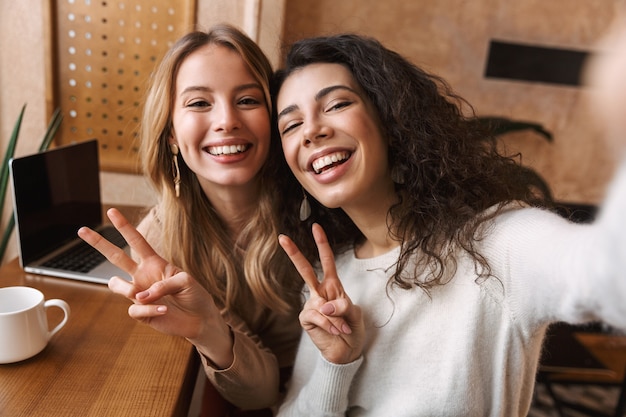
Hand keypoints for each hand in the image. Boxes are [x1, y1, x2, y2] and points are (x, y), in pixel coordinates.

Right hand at [78, 208, 233, 366]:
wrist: (200, 319)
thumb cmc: (194, 295)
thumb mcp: (186, 281)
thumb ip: (165, 283)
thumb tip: (141, 295)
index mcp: (154, 263)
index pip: (136, 241)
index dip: (124, 227)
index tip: (112, 211)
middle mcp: (143, 276)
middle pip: (115, 256)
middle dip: (99, 243)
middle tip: (81, 229)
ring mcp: (139, 294)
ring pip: (116, 285)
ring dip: (128, 289)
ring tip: (143, 296)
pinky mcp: (140, 313)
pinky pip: (134, 309)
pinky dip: (150, 309)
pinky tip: (164, 310)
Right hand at [278, 223, 363, 363]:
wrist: (346, 351)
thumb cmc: (352, 328)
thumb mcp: (354, 314)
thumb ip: (342, 305)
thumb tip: (323, 304)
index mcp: (333, 285)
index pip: (327, 260)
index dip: (322, 244)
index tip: (316, 226)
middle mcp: (319, 292)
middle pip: (305, 270)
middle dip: (294, 253)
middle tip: (282, 237)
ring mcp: (311, 305)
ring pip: (319, 302)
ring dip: (336, 318)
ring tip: (343, 329)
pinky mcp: (306, 319)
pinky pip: (317, 316)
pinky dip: (329, 324)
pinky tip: (336, 331)